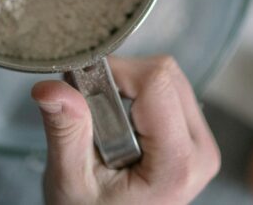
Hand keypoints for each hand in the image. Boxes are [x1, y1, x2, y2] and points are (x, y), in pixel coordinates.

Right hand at [32, 56, 220, 204]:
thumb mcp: (71, 179)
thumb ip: (66, 131)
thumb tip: (51, 89)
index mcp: (177, 164)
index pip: (156, 83)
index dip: (115, 73)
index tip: (83, 89)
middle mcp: (200, 150)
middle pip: (164, 74)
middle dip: (120, 80)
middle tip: (90, 110)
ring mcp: (202, 141)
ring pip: (168, 76)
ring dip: (128, 87)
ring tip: (104, 124)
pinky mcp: (194, 134)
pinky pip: (169, 89)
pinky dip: (137, 93)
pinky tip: (119, 123)